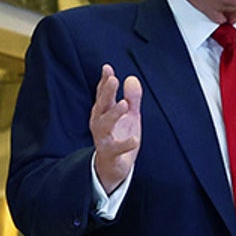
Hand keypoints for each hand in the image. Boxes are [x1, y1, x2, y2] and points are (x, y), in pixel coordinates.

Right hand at [90, 65, 141, 191]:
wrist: (113, 167)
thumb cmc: (120, 137)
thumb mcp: (130, 116)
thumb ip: (132, 98)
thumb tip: (132, 78)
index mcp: (104, 113)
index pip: (103, 94)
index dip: (105, 81)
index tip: (107, 68)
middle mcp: (100, 124)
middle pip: (101, 106)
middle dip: (106, 92)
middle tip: (113, 80)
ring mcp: (103, 139)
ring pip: (103, 125)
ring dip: (113, 114)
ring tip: (124, 104)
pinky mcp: (110, 154)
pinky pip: (116, 149)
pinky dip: (125, 145)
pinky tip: (135, 139)